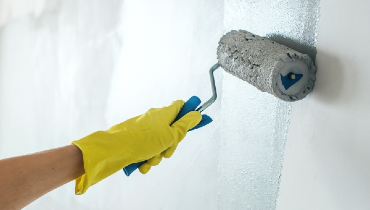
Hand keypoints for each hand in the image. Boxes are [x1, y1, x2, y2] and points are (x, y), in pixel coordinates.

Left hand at [72, 100, 201, 193]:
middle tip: (166, 151)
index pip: (181, 106)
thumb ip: (185, 126)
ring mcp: (144, 130)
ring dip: (158, 155)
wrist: (114, 150)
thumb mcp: (170, 135)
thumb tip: (197, 114)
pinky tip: (142, 164)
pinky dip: (147, 159)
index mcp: (163, 114)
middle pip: (172, 131)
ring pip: (159, 144)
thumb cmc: (142, 141)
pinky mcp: (135, 141)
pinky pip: (147, 151)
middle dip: (171, 145)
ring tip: (151, 159)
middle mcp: (154, 120)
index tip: (192, 125)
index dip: (188, 115)